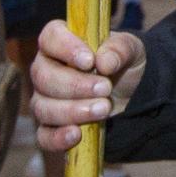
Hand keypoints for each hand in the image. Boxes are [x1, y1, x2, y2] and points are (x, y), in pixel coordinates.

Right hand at [29, 20, 147, 150]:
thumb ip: (120, 49)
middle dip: (75, 85)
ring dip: (73, 111)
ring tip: (104, 109)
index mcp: (61, 43)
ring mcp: (45, 100)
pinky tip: (76, 135)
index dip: (65, 48)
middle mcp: (46, 70)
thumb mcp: (131, 50)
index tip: (89, 61)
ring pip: (43, 107)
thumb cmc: (122, 63)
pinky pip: (44, 135)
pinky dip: (58, 137)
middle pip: (44, 77)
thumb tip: (104, 62)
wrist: (131, 92)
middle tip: (106, 88)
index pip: (50, 38)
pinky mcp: (51, 126)